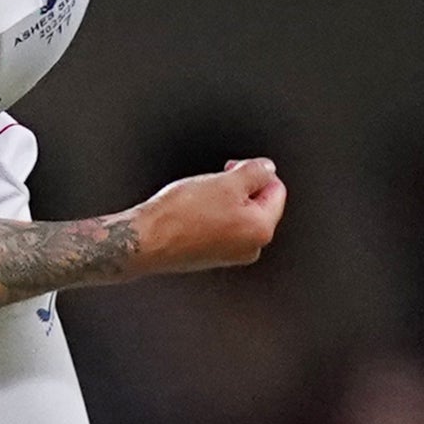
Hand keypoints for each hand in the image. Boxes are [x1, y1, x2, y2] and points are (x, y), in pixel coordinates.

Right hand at [127, 159, 287, 274]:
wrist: (146, 239)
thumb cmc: (180, 215)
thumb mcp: (226, 182)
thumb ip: (255, 171)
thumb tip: (267, 169)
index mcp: (261, 230)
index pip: (276, 190)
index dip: (258, 172)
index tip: (235, 167)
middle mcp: (251, 247)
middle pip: (258, 204)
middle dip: (241, 187)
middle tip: (217, 179)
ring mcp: (231, 254)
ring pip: (238, 215)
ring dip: (225, 200)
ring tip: (201, 195)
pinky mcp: (211, 256)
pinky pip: (222, 228)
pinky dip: (212, 214)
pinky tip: (193, 210)